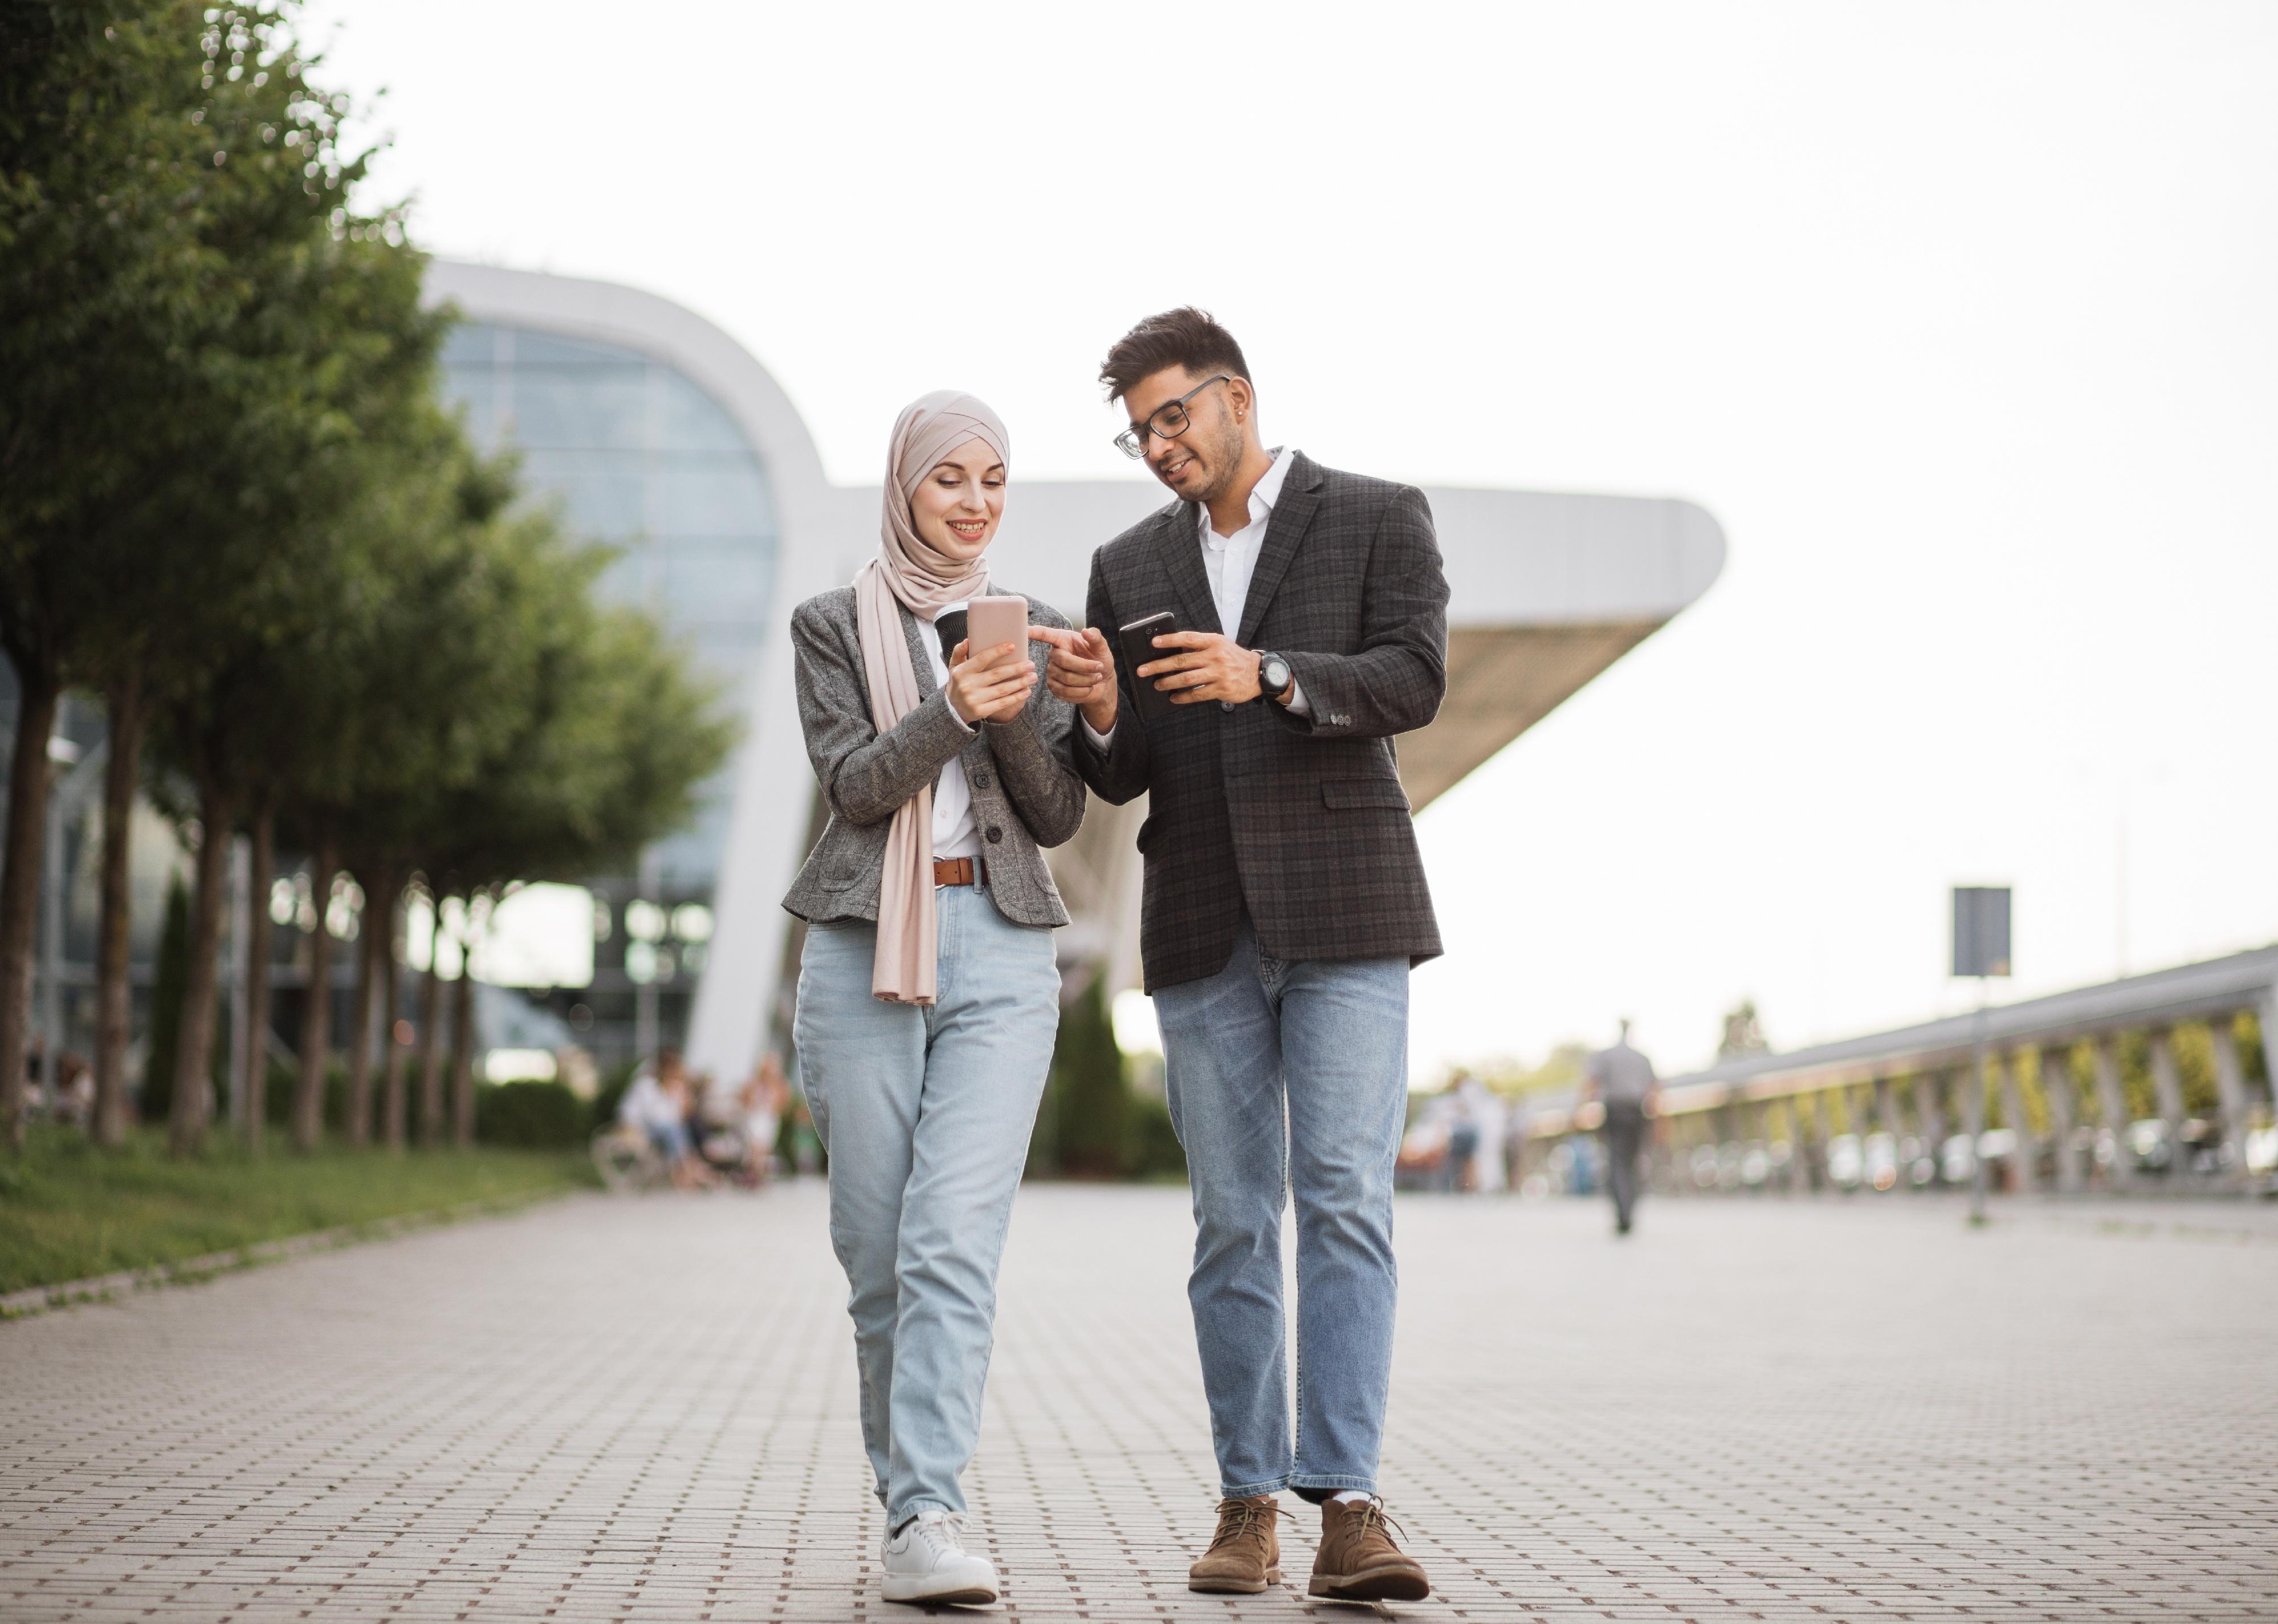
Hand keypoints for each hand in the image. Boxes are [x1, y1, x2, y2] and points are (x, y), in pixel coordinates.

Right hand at [945, 637, 1034, 724]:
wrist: (952, 710)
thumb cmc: (958, 683)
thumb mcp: (954, 667)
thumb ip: (959, 653)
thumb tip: (968, 640)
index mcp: (962, 671)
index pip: (982, 659)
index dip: (997, 652)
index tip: (1013, 646)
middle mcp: (967, 685)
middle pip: (997, 674)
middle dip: (1016, 669)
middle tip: (1031, 664)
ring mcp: (974, 699)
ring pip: (1002, 689)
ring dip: (1020, 683)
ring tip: (1033, 677)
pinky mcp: (981, 711)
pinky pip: (1003, 703)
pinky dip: (1016, 697)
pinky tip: (1027, 691)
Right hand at [1034, 625, 1117, 732]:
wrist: (1102, 682)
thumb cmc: (1099, 659)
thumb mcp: (1101, 647)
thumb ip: (1096, 638)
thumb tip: (1086, 631)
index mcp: (1062, 640)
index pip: (1046, 634)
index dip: (1034, 632)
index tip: (1025, 630)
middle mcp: (1054, 655)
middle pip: (1064, 661)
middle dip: (1085, 666)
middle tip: (1100, 668)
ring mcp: (1052, 672)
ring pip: (1067, 679)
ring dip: (1087, 680)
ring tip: (1097, 677)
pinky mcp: (1054, 687)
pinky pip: (1066, 692)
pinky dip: (1083, 691)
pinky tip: (1089, 687)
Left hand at [1137, 631, 1260, 705]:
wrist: (1258, 673)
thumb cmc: (1233, 657)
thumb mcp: (1220, 644)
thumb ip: (1200, 645)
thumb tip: (1172, 650)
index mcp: (1213, 641)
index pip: (1188, 638)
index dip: (1170, 640)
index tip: (1154, 643)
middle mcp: (1215, 656)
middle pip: (1181, 661)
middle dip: (1159, 666)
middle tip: (1143, 670)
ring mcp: (1218, 673)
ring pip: (1186, 679)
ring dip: (1168, 683)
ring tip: (1157, 685)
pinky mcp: (1221, 689)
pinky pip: (1197, 694)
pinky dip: (1183, 697)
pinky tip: (1174, 698)